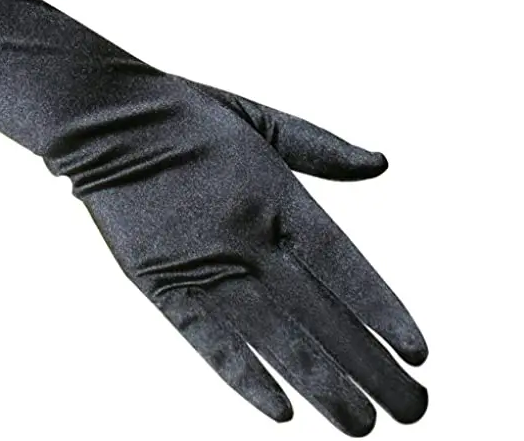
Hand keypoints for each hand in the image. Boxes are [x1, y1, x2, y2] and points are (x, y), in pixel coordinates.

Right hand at [46, 76, 427, 435]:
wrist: (104, 117)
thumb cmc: (185, 113)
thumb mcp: (258, 118)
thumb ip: (320, 147)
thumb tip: (381, 164)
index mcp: (274, 194)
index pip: (343, 266)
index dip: (383, 311)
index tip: (419, 352)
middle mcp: (246, 236)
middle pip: (320, 314)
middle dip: (371, 366)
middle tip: (413, 408)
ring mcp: (203, 263)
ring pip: (273, 339)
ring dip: (321, 385)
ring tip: (362, 425)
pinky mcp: (160, 282)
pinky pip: (207, 340)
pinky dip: (243, 377)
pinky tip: (278, 412)